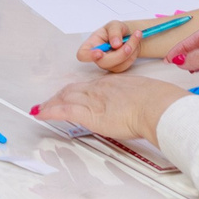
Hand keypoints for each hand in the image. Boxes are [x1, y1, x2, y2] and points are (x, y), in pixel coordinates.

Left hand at [35, 72, 186, 144]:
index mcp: (111, 84)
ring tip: (41, 109)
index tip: (68, 96)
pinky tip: (41, 114)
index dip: (74, 91)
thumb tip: (138, 110)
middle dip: (58, 97)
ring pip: (65, 98)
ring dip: (51, 104)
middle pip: (72, 90)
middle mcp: (99, 89)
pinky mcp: (90, 114)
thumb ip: (135, 102)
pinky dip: (50, 111)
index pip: (86, 87)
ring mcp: (93, 100)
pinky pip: (64, 110)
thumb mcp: (144, 96)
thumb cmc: (156, 102)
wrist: (156, 105)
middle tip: (48, 103)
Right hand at [79, 13, 194, 69]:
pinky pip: (123, 69)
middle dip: (118, 54)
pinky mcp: (122, 66)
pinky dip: (130, 61)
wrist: (151, 34)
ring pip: (113, 67)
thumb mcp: (122, 25)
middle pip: (101, 62)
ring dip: (127, 55)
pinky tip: (136, 52)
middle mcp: (102, 51)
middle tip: (129, 45)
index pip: (83, 53)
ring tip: (136, 43)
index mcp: (97, 39)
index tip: (107, 50)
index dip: (92, 54)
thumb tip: (117, 43)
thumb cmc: (136, 27)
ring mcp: (112, 60)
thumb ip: (116, 31)